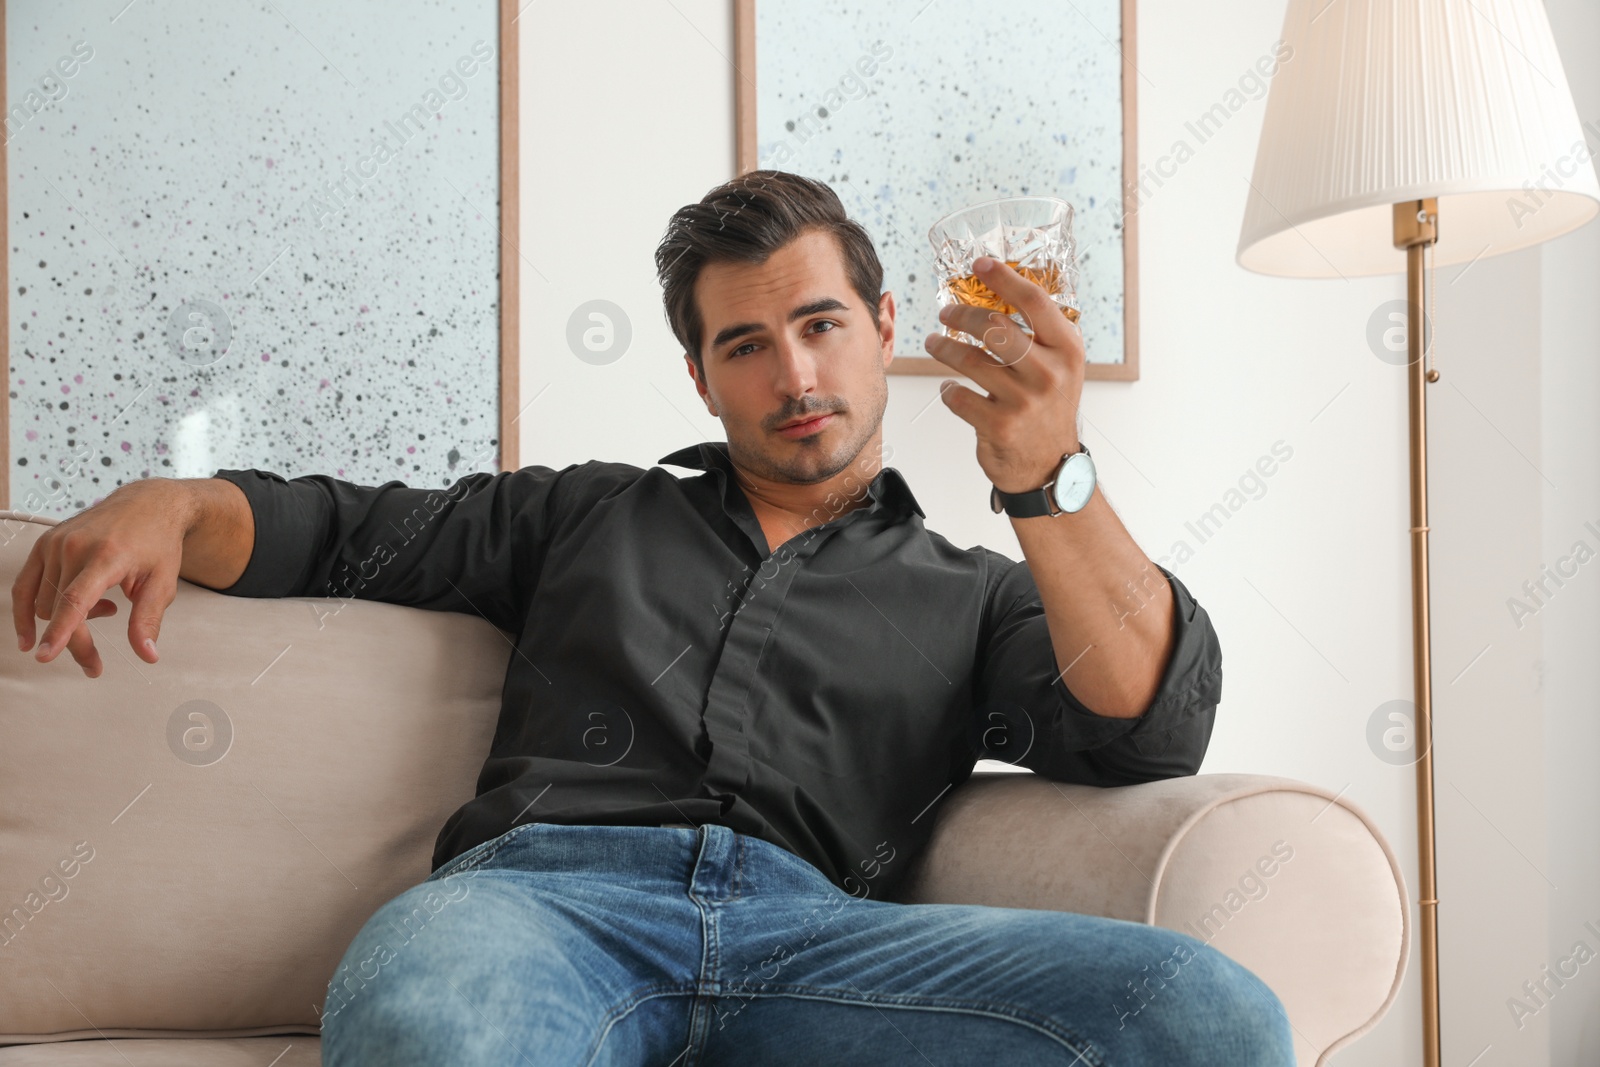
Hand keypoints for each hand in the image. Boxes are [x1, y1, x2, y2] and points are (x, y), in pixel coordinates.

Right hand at [10, 479, 188, 676]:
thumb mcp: (163, 583)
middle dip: (75, 643)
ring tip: (106, 609)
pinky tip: (40, 629)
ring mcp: (54, 543)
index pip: (75, 599)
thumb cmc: (158, 543)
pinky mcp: (44, 543)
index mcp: (106, 556)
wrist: (148, 504)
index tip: (45, 655)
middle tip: (94, 666)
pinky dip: (33, 609)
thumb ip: (148, 621)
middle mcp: (74, 546)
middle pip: (58, 610)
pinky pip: (26, 586)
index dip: (60, 631)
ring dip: (67, 620)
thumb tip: (147, 656)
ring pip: (42, 603)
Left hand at [924, 256, 1083, 494]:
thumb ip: (1039, 333)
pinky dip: (948, 391)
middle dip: (961, 314)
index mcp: (1066, 350)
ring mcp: (1024, 401)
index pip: (1034, 301)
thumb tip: (996, 292)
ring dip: (943, 348)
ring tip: (934, 343)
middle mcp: (1049, 372)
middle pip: (993, 326)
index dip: (1003, 278)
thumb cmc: (1049, 407)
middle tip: (945, 313)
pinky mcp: (1000, 426)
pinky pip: (959, 396)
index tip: (979, 264)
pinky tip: (949, 389)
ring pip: (969, 359)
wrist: (1050, 466)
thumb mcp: (1060, 366)